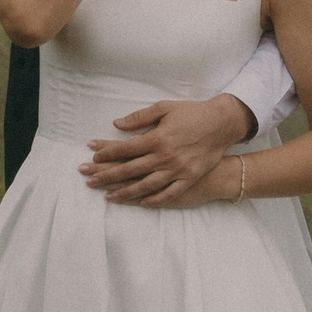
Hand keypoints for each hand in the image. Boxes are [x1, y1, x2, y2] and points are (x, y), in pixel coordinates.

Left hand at [82, 94, 252, 206]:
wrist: (222, 124)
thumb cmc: (192, 113)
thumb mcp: (165, 108)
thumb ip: (140, 117)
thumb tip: (117, 124)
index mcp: (157, 138)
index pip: (125, 149)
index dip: (107, 153)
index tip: (93, 157)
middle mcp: (164, 157)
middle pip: (129, 170)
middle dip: (106, 176)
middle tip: (89, 181)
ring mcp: (177, 170)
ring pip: (145, 186)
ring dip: (125, 193)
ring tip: (108, 197)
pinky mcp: (188, 178)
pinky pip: (168, 194)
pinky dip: (153, 200)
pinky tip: (140, 203)